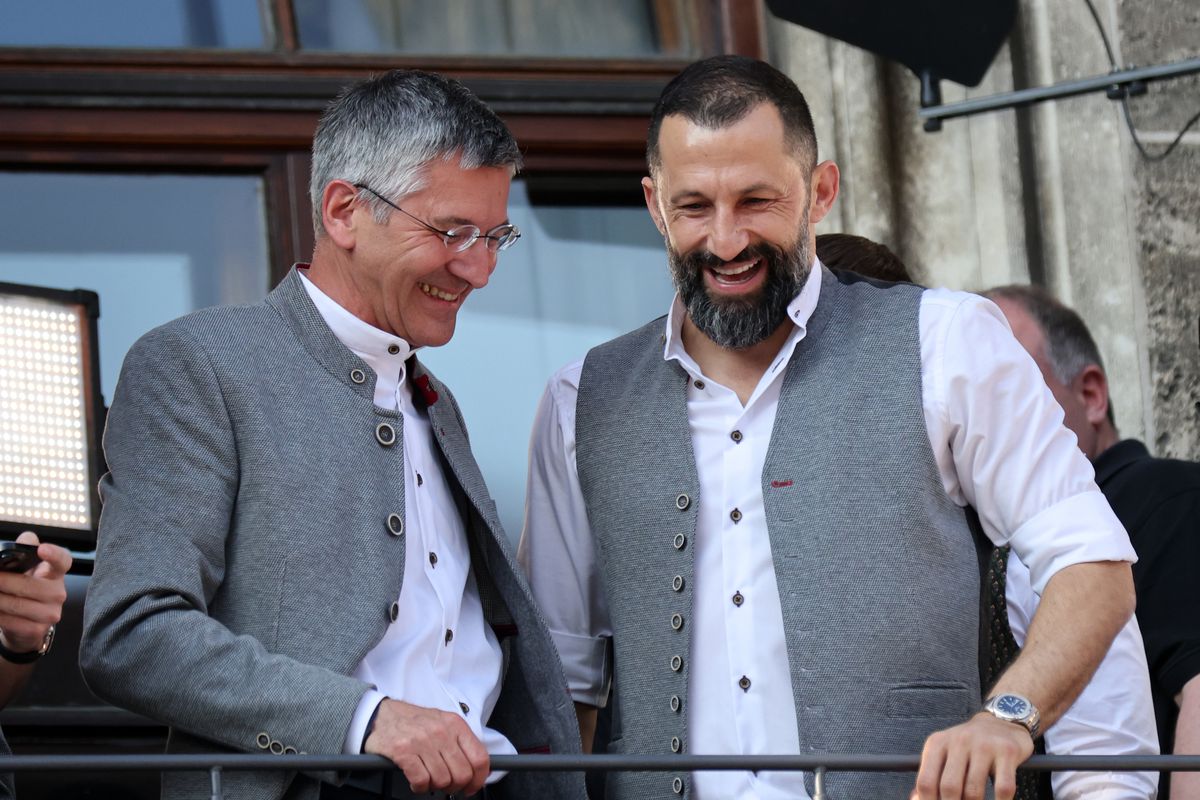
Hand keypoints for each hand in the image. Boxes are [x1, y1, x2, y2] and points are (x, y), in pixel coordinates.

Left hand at [0, 532, 70, 651]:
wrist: (27, 623)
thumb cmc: (25, 588)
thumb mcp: (28, 568)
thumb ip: (26, 549)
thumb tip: (26, 539)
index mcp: (56, 572)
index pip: (62, 561)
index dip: (53, 555)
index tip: (42, 549)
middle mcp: (58, 593)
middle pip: (28, 585)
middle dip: (3, 581)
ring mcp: (50, 613)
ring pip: (16, 604)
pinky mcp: (37, 630)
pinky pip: (9, 621)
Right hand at [363, 698, 489, 795]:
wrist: (380, 715)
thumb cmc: (412, 721)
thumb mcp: (442, 723)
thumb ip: (461, 743)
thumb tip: (481, 768)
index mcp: (455, 724)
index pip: (479, 757)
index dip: (479, 779)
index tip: (472, 786)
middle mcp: (441, 731)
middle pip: (462, 774)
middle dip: (455, 786)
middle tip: (447, 786)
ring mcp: (422, 741)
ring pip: (442, 780)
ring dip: (435, 786)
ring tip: (428, 779)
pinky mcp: (404, 752)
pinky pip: (421, 781)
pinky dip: (420, 787)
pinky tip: (416, 780)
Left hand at [912, 712, 1034, 799]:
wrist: (1002, 723)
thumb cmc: (968, 745)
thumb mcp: (944, 753)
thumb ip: (931, 776)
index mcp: (937, 743)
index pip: (926, 782)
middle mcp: (959, 741)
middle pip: (949, 788)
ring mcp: (984, 746)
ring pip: (974, 791)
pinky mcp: (1007, 752)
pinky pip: (1003, 788)